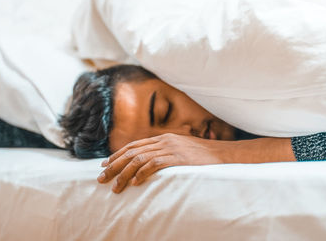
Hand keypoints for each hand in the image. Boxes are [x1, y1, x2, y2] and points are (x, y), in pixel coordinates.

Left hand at [97, 133, 229, 192]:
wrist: (223, 154)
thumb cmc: (202, 156)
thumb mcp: (181, 151)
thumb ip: (165, 153)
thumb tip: (148, 165)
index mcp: (162, 138)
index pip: (133, 145)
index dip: (117, 155)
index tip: (104, 165)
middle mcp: (163, 141)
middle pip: (131, 152)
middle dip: (114, 165)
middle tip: (101, 178)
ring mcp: (170, 148)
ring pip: (139, 159)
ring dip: (124, 174)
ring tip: (115, 187)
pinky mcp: (177, 158)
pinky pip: (154, 164)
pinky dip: (142, 174)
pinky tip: (134, 183)